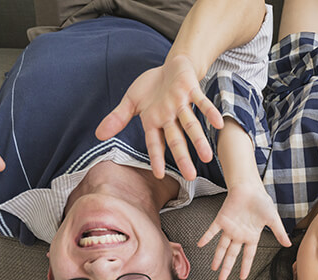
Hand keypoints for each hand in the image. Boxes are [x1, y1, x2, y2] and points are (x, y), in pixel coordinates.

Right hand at [95, 55, 223, 180]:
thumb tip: (99, 136)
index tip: (159, 175)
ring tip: (208, 157)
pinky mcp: (192, 90)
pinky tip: (218, 123)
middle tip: (191, 176)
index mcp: (155, 121)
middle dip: (183, 157)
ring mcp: (182, 104)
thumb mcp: (132, 101)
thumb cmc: (154, 86)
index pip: (154, 142)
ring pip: (191, 124)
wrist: (173, 65)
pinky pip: (202, 102)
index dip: (157, 157)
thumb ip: (118, 119)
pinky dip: (209, 112)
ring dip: (198, 140)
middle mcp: (170, 117)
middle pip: (176, 139)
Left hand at [197, 183, 290, 279]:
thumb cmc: (262, 201)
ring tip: (214, 269)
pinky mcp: (221, 219)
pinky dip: (206, 237)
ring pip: (222, 246)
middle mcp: (239, 234)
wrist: (250, 187)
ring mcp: (230, 228)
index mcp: (252, 236)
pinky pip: (212, 231)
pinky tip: (200, 245)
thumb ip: (278, 233)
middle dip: (228, 267)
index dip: (245, 266)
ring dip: (217, 258)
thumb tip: (288, 245)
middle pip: (232, 254)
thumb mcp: (273, 219)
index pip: (248, 255)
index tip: (242, 277)